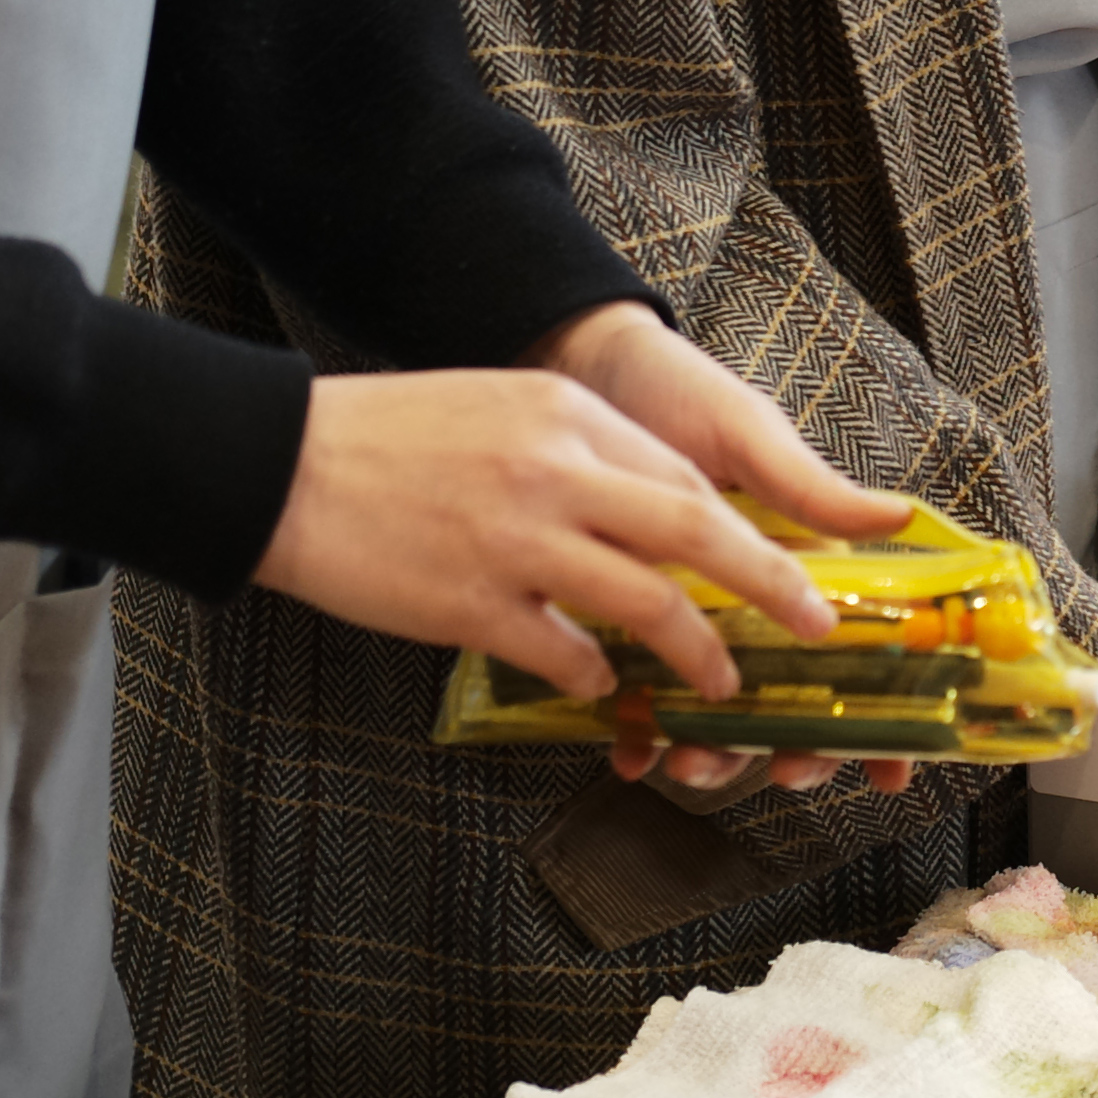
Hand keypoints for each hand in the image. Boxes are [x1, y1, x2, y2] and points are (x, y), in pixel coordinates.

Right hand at [256, 365, 840, 700]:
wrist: (282, 464)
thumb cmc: (395, 436)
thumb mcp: (508, 409)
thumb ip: (582, 453)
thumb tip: (655, 512)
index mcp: (570, 416)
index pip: (687, 477)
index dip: (750, 528)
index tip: (795, 565)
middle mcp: (556, 470)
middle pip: (695, 529)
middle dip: (768, 584)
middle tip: (816, 625)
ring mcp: (515, 539)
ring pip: (644, 601)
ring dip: (695, 649)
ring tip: (721, 683)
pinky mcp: (468, 602)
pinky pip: (561, 652)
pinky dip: (594, 675)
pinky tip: (601, 687)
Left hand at [530, 306, 918, 792]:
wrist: (575, 369)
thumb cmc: (673, 392)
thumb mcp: (746, 434)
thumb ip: (810, 489)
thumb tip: (902, 516)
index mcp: (796, 558)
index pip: (855, 648)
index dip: (880, 714)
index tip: (891, 767)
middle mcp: (745, 598)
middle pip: (792, 698)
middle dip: (794, 748)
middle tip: (785, 767)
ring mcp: (683, 614)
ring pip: (718, 711)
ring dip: (716, 753)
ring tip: (693, 760)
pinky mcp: (615, 618)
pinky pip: (635, 692)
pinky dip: (637, 728)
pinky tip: (626, 743)